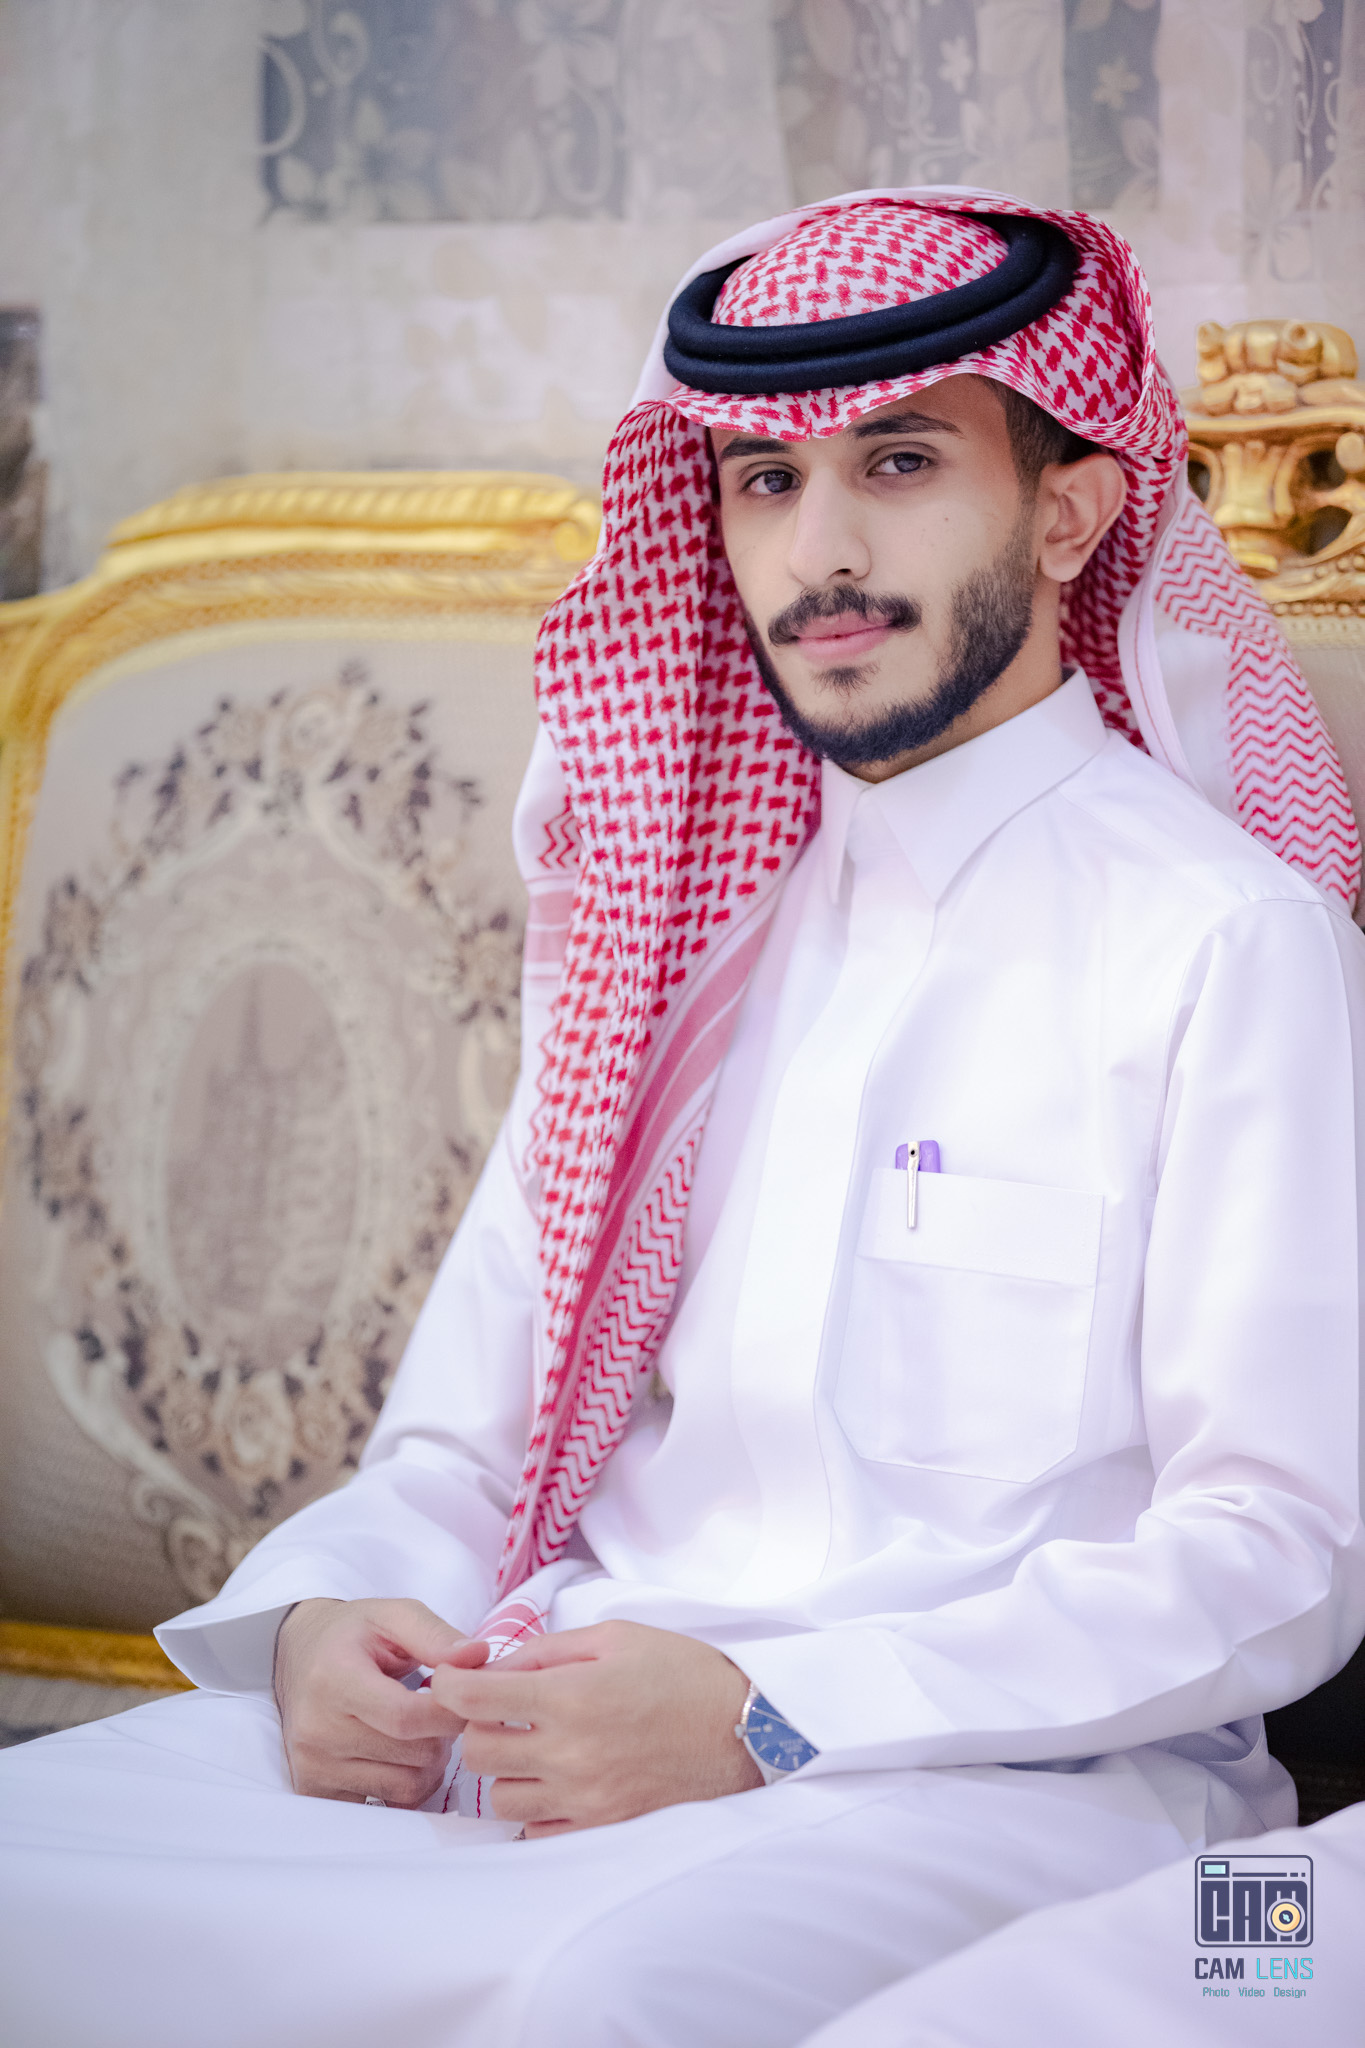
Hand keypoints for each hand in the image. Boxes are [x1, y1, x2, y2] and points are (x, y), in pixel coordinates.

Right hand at [273, 1596, 489, 1806]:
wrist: (299, 1655)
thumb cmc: (353, 1634)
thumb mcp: (394, 1615)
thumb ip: (436, 1635)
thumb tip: (478, 1656)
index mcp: (334, 1678)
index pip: (406, 1717)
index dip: (450, 1713)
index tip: (466, 1699)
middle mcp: (317, 1729)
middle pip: (414, 1755)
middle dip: (444, 1735)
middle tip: (440, 1710)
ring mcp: (313, 1766)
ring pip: (408, 1787)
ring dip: (430, 1763)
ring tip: (421, 1730)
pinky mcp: (316, 1791)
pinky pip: (388, 1806)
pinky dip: (407, 1783)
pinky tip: (400, 1752)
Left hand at [429, 1620, 761, 1836]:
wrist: (745, 1730)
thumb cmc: (682, 1673)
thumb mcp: (616, 1638)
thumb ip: (548, 1650)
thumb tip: (496, 1666)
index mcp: (570, 1697)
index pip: (473, 1699)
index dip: (449, 1685)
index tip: (452, 1681)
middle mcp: (569, 1754)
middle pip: (477, 1753)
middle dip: (480, 1727)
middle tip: (504, 1713)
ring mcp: (584, 1799)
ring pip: (500, 1799)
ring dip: (508, 1771)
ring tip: (537, 1748)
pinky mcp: (601, 1830)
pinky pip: (537, 1832)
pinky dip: (536, 1809)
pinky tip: (560, 1781)